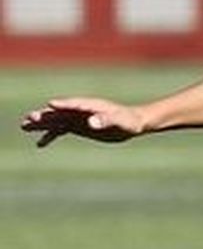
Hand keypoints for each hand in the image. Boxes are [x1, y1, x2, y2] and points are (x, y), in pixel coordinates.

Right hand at [21, 98, 144, 146]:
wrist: (132, 123)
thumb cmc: (129, 120)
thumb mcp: (119, 121)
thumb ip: (105, 120)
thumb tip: (91, 123)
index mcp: (91, 106)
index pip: (74, 104)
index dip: (63, 105)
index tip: (50, 105)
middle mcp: (81, 111)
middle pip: (59, 113)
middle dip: (45, 116)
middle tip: (30, 118)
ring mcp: (78, 119)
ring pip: (56, 121)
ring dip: (42, 124)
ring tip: (24, 126)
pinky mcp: (79, 127)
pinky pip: (61, 131)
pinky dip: (51, 136)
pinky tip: (40, 144)